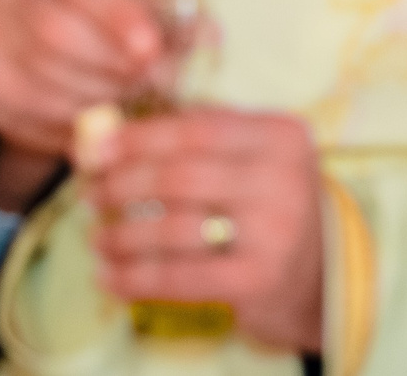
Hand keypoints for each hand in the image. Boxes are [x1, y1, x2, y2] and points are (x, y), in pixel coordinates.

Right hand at [0, 0, 163, 181]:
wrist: (51, 56)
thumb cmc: (106, 20)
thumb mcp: (137, 7)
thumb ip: (170, 17)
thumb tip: (211, 34)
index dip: (114, 12)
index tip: (150, 47)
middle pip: (55, 31)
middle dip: (112, 63)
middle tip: (153, 80)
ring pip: (44, 74)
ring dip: (99, 93)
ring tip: (136, 97)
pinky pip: (35, 108)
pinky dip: (78, 117)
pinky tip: (106, 115)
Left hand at [82, 107, 327, 352]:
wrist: (316, 274)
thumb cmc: (266, 206)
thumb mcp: (251, 160)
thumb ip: (195, 142)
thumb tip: (105, 136)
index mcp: (282, 135)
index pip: (197, 127)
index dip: (139, 137)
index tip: (95, 149)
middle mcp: (285, 177)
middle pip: (180, 175)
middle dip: (122, 186)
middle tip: (89, 195)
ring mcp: (275, 230)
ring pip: (174, 228)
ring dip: (121, 235)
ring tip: (97, 238)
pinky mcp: (259, 278)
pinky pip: (179, 277)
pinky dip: (134, 279)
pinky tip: (108, 277)